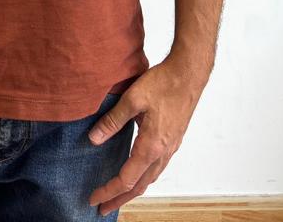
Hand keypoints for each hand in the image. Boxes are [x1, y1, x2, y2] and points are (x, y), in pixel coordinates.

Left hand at [85, 58, 207, 215]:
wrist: (189, 73)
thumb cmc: (164, 83)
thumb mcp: (132, 98)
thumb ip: (112, 121)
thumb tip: (94, 139)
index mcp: (151, 146)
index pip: (126, 179)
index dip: (108, 191)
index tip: (93, 198)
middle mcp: (163, 152)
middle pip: (139, 186)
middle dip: (119, 199)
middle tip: (102, 208)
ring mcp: (171, 147)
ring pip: (150, 178)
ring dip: (132, 190)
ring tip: (117, 196)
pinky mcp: (173, 140)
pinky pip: (157, 168)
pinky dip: (144, 178)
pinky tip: (137, 173)